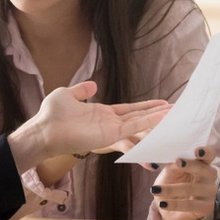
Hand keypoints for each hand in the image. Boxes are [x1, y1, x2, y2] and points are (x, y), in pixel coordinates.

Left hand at [18, 81, 169, 158]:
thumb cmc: (52, 115)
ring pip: (139, 122)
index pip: (129, 109)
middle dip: (156, 113)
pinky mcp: (110, 135)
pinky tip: (161, 117)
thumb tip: (93, 84)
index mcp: (101, 113)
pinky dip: (147, 122)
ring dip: (156, 118)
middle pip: (138, 116)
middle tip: (175, 109)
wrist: (44, 130)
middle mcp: (109, 122)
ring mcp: (110, 130)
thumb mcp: (67, 95)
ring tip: (174, 114)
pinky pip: (132, 127)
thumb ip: (82, 91)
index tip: (161, 103)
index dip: (145, 107)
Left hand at [150, 146, 218, 219]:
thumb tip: (174, 160)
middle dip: (191, 165)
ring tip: (156, 189)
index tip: (197, 151)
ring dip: (173, 189)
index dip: (206, 152)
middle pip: (206, 170)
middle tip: (177, 162)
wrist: (166, 205)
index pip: (209, 155)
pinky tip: (163, 204)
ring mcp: (209, 193)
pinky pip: (190, 205)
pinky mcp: (206, 208)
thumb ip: (173, 165)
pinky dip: (175, 204)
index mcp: (202, 163)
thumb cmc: (171, 183)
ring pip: (193, 188)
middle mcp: (209, 177)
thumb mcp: (169, 172)